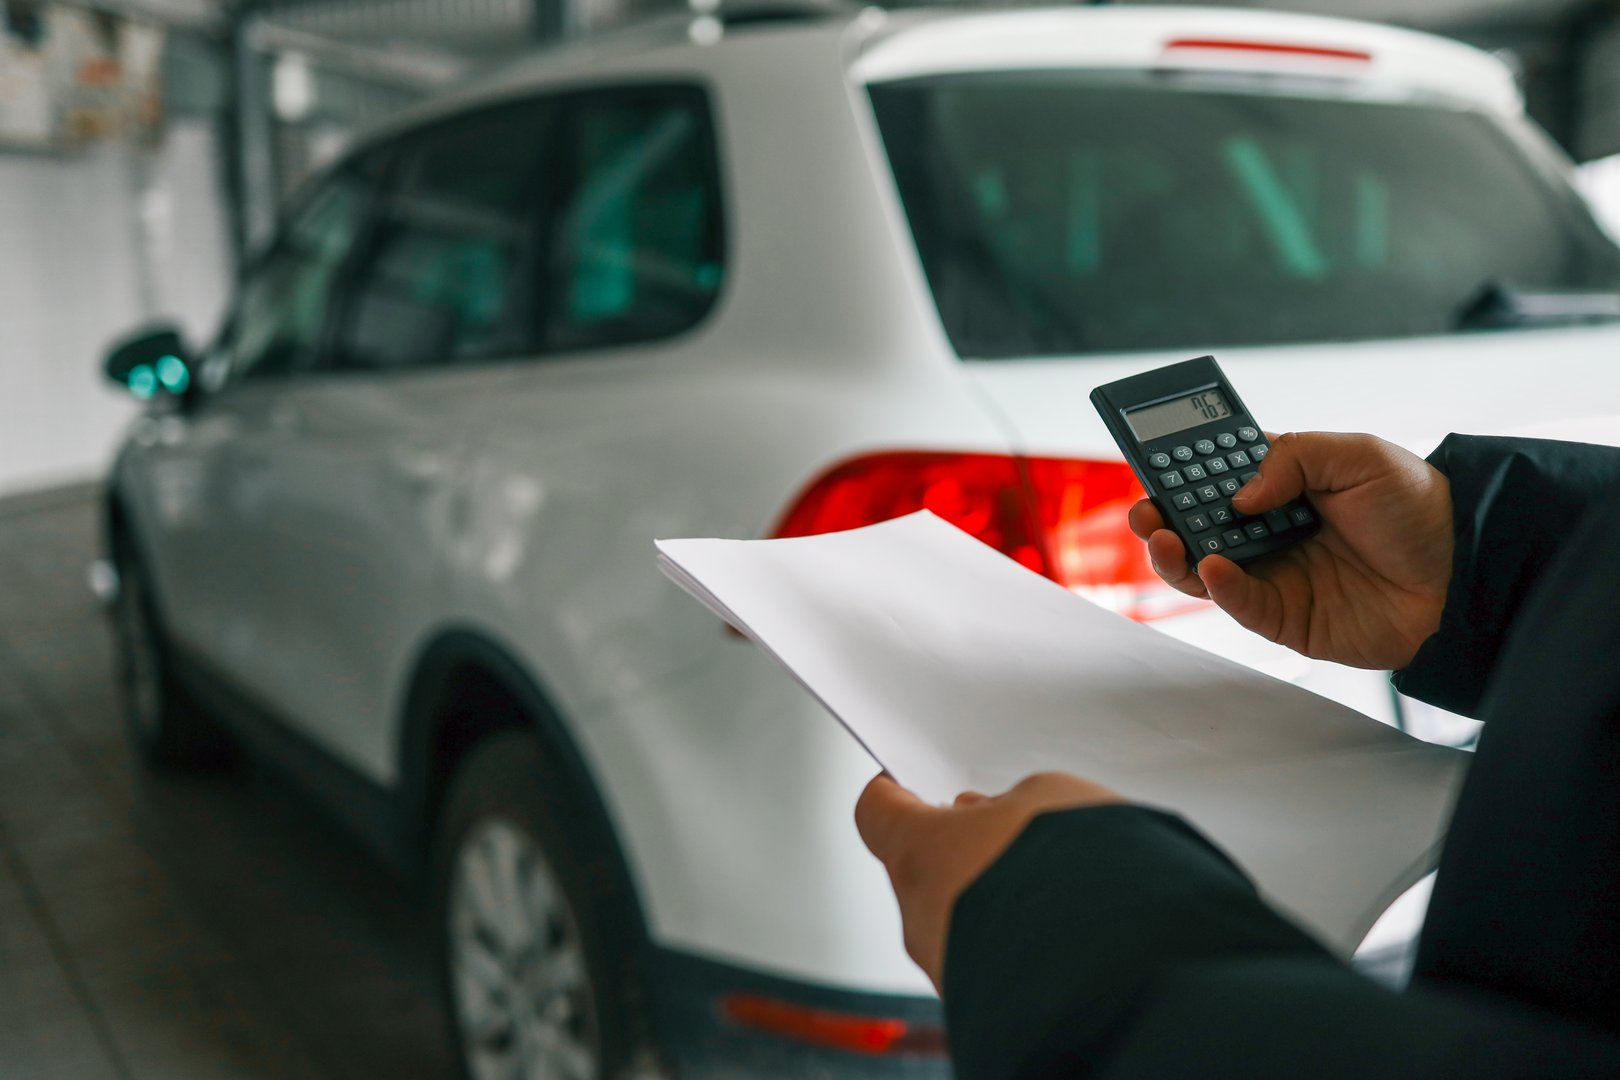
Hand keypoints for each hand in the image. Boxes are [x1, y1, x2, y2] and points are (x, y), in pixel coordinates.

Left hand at [854, 771, 1123, 989]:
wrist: (1118, 966)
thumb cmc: (1075, 870)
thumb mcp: (1049, 798)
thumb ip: (1011, 803)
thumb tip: (1001, 819)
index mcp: (919, 852)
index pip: (877, 813)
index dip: (897, 795)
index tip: (910, 786)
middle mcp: (920, 918)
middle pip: (922, 871)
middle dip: (961, 851)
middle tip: (1008, 836)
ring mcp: (948, 971)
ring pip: (957, 923)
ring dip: (993, 902)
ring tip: (1055, 888)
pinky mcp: (984, 1010)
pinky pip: (990, 964)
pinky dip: (1016, 945)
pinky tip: (1066, 932)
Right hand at [1129, 431, 1452, 670]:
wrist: (1464, 571)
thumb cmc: (1420, 509)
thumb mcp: (1359, 455)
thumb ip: (1293, 459)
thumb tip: (1239, 496)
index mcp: (1282, 488)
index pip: (1215, 478)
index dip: (1181, 472)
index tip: (1153, 464)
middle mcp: (1270, 531)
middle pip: (1196, 526)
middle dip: (1162, 518)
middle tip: (1146, 512)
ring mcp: (1275, 575)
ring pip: (1203, 568)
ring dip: (1175, 555)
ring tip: (1166, 540)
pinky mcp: (1286, 618)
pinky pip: (1241, 604)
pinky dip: (1221, 587)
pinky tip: (1215, 568)